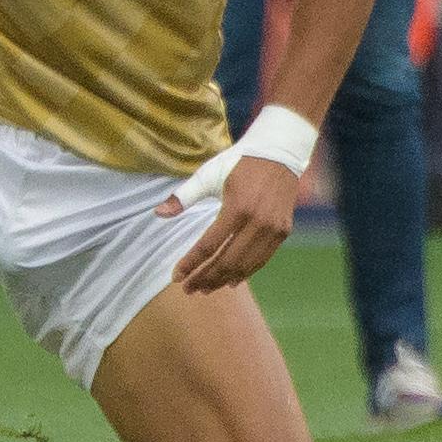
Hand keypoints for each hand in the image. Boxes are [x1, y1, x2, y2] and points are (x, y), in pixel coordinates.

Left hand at [166, 152, 295, 292]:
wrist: (279, 152)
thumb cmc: (238, 162)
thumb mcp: (208, 174)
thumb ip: (184, 196)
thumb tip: (158, 214)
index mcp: (237, 207)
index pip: (209, 245)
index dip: (191, 263)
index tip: (176, 277)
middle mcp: (257, 222)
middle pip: (227, 261)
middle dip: (205, 278)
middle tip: (189, 289)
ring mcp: (273, 229)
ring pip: (245, 264)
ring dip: (224, 280)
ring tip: (206, 288)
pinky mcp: (283, 231)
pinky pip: (262, 259)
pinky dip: (246, 272)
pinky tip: (232, 280)